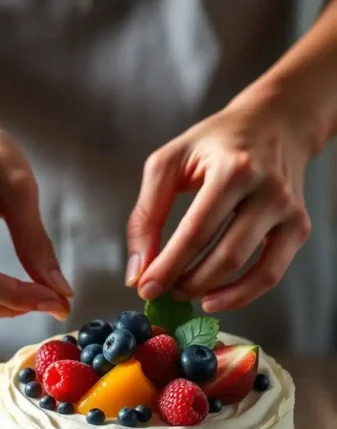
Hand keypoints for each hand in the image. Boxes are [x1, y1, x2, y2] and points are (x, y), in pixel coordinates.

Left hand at [126, 90, 311, 311]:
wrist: (276, 122)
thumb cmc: (217, 143)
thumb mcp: (170, 162)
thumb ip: (147, 214)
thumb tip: (138, 270)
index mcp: (233, 168)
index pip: (195, 231)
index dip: (168, 266)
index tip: (146, 288)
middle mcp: (268, 189)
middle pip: (226, 256)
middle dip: (189, 283)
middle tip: (164, 292)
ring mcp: (288, 210)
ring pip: (252, 270)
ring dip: (213, 292)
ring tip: (186, 294)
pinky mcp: (299, 227)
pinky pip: (272, 274)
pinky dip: (242, 294)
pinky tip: (215, 297)